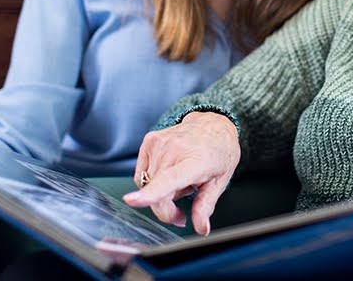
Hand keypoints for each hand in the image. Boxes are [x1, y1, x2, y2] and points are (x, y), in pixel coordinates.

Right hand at [123, 112, 239, 235]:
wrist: (213, 124)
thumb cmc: (219, 152)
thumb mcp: (220, 181)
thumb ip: (206, 206)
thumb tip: (201, 229)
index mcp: (195, 161)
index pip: (170, 180)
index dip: (151, 194)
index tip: (132, 200)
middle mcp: (175, 149)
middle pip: (156, 193)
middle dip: (166, 210)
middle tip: (181, 214)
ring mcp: (159, 143)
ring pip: (147, 186)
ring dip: (160, 194)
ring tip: (180, 184)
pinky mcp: (149, 141)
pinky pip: (141, 175)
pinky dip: (153, 181)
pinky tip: (169, 174)